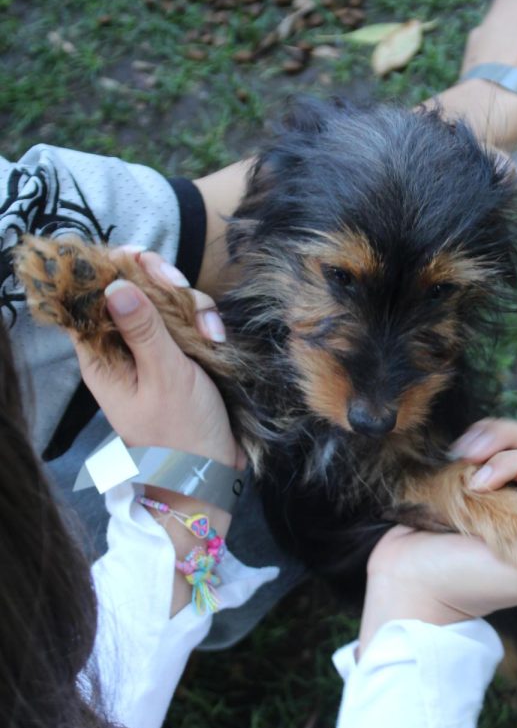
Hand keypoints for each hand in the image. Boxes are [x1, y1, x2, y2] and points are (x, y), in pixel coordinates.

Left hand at [72, 249, 241, 468]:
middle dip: (159, 281)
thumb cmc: (180, 433)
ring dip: (191, 306)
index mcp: (102, 356)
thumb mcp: (164, 376)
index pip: (88, 299)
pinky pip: (188, 320)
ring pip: (164, 301)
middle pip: (130, 290)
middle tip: (178, 285)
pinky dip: (205, 322)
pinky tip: (218, 339)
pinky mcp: (179, 353)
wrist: (211, 472)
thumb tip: (113, 284)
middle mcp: (123, 348)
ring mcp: (152, 349)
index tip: (136, 256)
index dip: (107, 270)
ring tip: (211, 334)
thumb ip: (142, 328)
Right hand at [358, 418, 516, 649]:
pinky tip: (451, 459)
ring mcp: (491, 487)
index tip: (488, 483)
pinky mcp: (461, 477)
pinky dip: (467, 442)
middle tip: (471, 467)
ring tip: (457, 459)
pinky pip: (477, 441)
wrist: (409, 582)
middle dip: (501, 446)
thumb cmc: (469, 585)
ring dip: (484, 441)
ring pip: (504, 436)